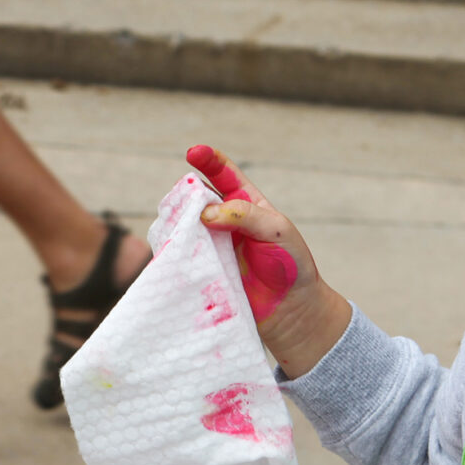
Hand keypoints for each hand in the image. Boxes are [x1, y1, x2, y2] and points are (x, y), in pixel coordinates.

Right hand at [190, 145, 352, 377]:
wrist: (291, 312)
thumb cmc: (290, 265)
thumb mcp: (276, 231)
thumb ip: (244, 215)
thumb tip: (205, 212)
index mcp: (246, 204)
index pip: (224, 174)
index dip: (208, 160)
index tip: (193, 152)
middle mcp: (224, 222)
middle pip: (195, 198)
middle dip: (186, 195)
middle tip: (187, 204)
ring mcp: (211, 246)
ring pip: (182, 225)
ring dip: (177, 222)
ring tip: (179, 228)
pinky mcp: (202, 270)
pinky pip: (180, 255)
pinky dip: (173, 250)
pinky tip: (173, 250)